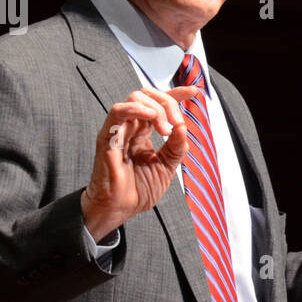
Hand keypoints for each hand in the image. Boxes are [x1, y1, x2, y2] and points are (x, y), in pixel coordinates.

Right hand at [81, 86, 199, 240]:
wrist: (121, 209)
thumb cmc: (138, 190)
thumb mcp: (167, 166)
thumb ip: (176, 147)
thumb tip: (183, 127)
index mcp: (144, 132)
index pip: (159, 103)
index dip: (176, 94)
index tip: (194, 92)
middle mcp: (131, 127)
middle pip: (148, 95)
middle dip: (168, 103)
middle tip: (178, 124)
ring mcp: (119, 130)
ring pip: (134, 98)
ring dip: (156, 108)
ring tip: (165, 128)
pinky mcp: (108, 137)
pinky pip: (118, 112)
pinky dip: (136, 108)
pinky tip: (150, 116)